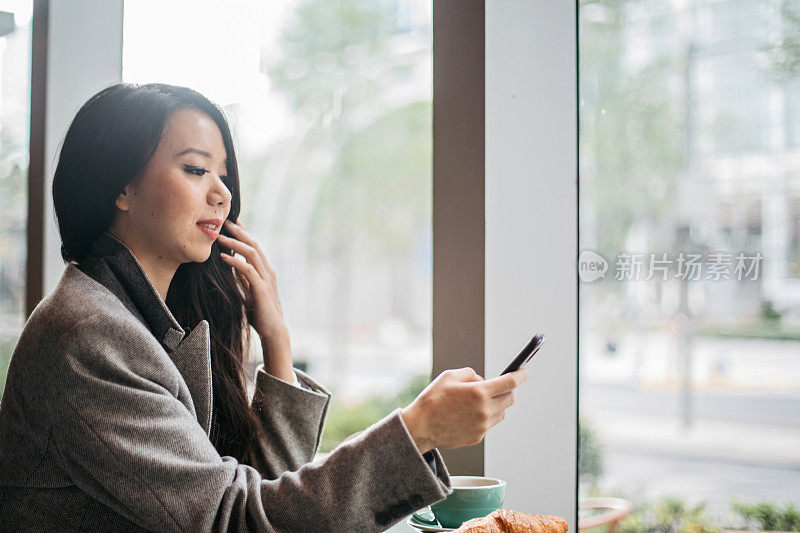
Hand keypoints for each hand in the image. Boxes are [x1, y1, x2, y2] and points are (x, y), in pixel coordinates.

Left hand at [217, 218, 286, 342]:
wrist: (273, 330)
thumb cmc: (260, 312)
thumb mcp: (248, 291)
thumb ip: (242, 278)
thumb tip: (230, 266)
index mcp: (265, 271)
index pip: (254, 246)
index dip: (243, 233)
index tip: (232, 222)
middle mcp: (267, 271)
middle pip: (254, 245)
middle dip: (239, 232)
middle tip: (225, 220)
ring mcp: (266, 279)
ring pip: (252, 254)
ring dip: (235, 243)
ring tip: (221, 236)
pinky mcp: (262, 289)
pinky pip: (248, 271)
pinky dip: (235, 262)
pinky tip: (223, 257)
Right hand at [400, 367, 527, 453]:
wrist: (420, 427)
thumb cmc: (433, 399)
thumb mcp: (449, 376)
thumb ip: (471, 374)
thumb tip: (483, 381)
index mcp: (479, 392)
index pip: (509, 382)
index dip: (520, 375)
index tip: (525, 372)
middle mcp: (485, 410)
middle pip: (510, 398)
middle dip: (509, 390)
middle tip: (502, 386)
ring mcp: (482, 426)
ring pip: (502, 412)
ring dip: (497, 404)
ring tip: (481, 401)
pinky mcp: (478, 437)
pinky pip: (489, 424)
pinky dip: (486, 416)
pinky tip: (470, 414)